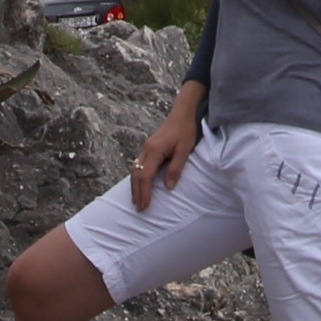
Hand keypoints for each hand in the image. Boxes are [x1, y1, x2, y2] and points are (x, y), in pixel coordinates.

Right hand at [130, 94, 200, 210]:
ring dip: (135, 185)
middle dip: (137, 192)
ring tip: (136, 200)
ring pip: (135, 169)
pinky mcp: (149, 147)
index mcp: (154, 151)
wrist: (183, 112)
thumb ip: (176, 168)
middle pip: (136, 174)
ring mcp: (146, 147)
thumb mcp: (184, 150)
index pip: (145, 176)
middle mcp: (146, 149)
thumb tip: (168, 187)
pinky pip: (138, 164)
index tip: (144, 206)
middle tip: (139, 208)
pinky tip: (140, 183)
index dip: (144, 192)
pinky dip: (137, 176)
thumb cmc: (185, 130)